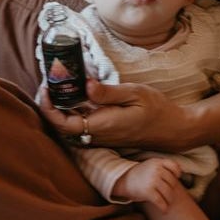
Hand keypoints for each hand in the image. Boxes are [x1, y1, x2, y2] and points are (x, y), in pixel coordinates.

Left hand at [38, 78, 199, 152]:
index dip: (49, 108)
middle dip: (50, 106)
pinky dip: (73, 111)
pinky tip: (76, 94)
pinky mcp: (107, 136)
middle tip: (49, 82)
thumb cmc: (157, 110)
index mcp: (103, 125)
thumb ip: (108, 93)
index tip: (45, 88)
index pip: (64, 124)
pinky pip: (83, 127)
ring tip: (59, 85)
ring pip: (71, 127)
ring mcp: (102, 138)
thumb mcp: (135, 93)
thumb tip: (85, 85)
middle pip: (63, 127)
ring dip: (61, 109)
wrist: (173, 130)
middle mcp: (99, 136)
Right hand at [114, 157, 183, 211]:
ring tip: (167, 203)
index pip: (174, 167)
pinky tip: (164, 211)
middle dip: (172, 190)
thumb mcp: (151, 165)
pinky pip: (161, 202)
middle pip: (172, 182)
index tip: (176, 179)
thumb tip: (180, 176)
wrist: (123, 180)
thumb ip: (163, 167)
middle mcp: (156, 170)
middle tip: (169, 195)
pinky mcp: (148, 192)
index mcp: (157, 162)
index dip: (177, 174)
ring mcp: (152, 180)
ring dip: (169, 200)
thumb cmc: (140, 174)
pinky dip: (164, 208)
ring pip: (169, 193)